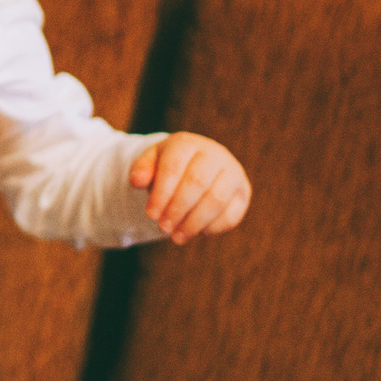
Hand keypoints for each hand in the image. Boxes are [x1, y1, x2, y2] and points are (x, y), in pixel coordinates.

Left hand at [129, 132, 250, 242]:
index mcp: (188, 144)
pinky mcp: (243, 192)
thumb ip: (141, 170)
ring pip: (216, 200)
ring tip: (176, 236)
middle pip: (197, 183)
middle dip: (177, 209)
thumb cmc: (168, 168)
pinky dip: (212, 227)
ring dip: (194, 222)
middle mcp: (215, 154)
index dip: (161, 193)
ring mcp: (233, 172)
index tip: (150, 214)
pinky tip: (196, 232)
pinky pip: (231, 215)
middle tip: (163, 228)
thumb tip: (137, 181)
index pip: (174, 167)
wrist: (195, 166)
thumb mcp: (150, 164)